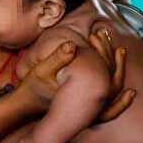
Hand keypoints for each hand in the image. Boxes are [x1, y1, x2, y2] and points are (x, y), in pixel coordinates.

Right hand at [18, 21, 134, 119]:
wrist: (26, 108)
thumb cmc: (33, 89)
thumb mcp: (42, 70)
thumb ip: (57, 58)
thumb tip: (71, 45)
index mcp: (84, 93)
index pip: (104, 70)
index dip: (104, 50)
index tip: (98, 34)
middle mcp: (91, 103)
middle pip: (114, 79)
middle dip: (112, 55)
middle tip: (105, 35)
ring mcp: (91, 109)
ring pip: (113, 89)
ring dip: (116, 67)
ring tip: (112, 47)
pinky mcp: (87, 109)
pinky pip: (108, 99)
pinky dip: (114, 85)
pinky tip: (112, 72)